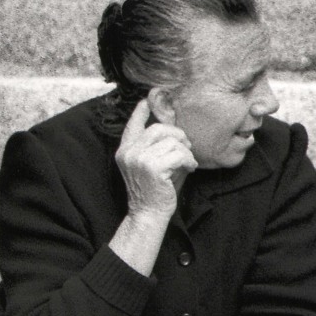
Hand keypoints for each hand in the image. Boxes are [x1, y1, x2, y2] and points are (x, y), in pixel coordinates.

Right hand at [116, 99, 197, 220]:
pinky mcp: (152, 167)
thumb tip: (177, 133)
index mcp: (125, 150)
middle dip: (177, 135)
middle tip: (187, 148)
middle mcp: (129, 152)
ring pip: (171, 142)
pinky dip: (188, 161)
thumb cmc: (156, 191)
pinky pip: (178, 154)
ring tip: (188, 163)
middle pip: (158, 129)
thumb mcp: (153, 165)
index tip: (147, 101)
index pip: (133, 125)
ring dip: (185, 152)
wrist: (149, 214)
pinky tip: (190, 169)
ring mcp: (139, 159)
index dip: (141, 112)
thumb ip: (159, 148)